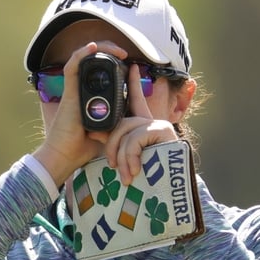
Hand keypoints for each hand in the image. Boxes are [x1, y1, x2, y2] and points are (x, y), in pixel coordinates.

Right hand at [33, 41, 127, 185]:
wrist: (67, 156)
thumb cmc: (86, 147)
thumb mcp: (111, 130)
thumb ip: (121, 122)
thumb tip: (135, 119)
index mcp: (93, 96)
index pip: (102, 71)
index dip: (115, 62)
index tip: (130, 63)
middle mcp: (83, 89)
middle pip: (94, 60)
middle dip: (110, 51)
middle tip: (124, 54)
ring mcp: (75, 89)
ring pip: (84, 58)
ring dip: (100, 49)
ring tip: (116, 50)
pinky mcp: (69, 92)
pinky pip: (73, 67)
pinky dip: (81, 54)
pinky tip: (92, 47)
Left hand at [97, 63, 178, 184]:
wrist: (166, 193)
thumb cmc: (146, 180)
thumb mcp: (126, 159)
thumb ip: (114, 142)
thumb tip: (94, 130)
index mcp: (145, 128)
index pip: (137, 100)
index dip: (133, 82)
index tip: (131, 66)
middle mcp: (154, 123)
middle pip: (123, 122)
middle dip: (112, 144)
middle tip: (112, 165)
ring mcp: (159, 126)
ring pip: (127, 130)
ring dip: (121, 155)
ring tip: (124, 174)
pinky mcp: (162, 132)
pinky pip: (135, 138)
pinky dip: (130, 156)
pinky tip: (133, 170)